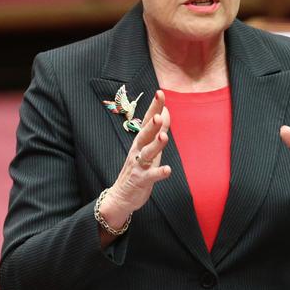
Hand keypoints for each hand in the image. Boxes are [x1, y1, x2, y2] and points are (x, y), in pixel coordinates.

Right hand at [98, 90, 171, 232]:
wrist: (122, 196)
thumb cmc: (138, 169)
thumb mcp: (149, 148)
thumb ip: (158, 130)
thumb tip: (165, 111)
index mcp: (141, 142)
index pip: (148, 121)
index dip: (154, 108)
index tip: (160, 93)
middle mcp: (138, 151)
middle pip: (145, 135)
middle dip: (152, 124)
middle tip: (159, 114)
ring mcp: (139, 166)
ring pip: (147, 153)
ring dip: (155, 145)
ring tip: (164, 137)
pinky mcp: (141, 180)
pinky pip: (150, 176)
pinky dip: (159, 173)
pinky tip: (167, 170)